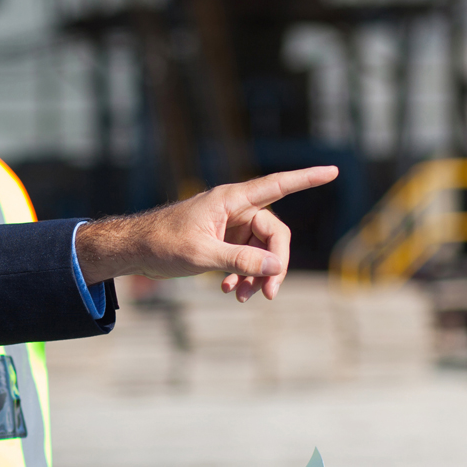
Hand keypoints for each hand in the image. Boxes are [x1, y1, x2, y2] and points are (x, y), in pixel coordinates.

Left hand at [74, 166, 338, 301]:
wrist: (134, 251)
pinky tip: (230, 290)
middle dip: (274, 264)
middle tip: (268, 293)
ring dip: (257, 275)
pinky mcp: (221, 242)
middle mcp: (233, 210)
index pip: (276, 186)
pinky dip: (242, 275)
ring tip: (243, 296)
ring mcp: (228, 227)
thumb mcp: (203, 255)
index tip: (332, 170)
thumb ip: (241, 260)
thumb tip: (277, 266)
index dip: (305, 178)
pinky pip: (245, 258)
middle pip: (273, 234)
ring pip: (260, 251)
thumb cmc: (162, 243)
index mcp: (230, 201)